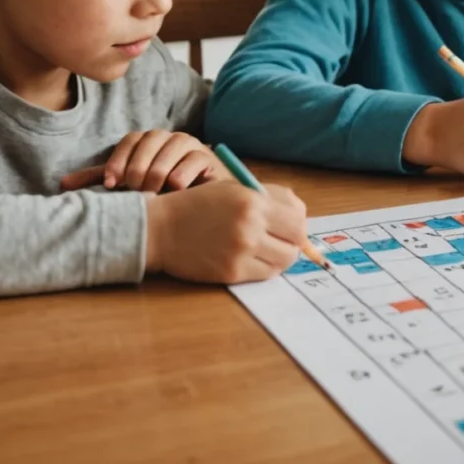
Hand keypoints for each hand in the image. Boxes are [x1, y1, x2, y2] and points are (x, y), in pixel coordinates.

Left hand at [60, 130, 218, 193]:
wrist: (202, 201)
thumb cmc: (161, 193)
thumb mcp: (130, 186)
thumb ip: (103, 180)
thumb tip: (63, 185)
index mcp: (149, 141)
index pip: (130, 140)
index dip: (118, 160)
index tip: (111, 184)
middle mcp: (170, 138)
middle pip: (150, 141)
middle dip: (138, 168)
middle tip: (135, 190)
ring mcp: (191, 146)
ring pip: (171, 149)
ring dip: (158, 172)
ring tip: (152, 193)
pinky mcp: (209, 158)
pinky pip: (193, 161)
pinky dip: (180, 177)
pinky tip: (174, 192)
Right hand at [144, 181, 306, 283]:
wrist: (161, 228)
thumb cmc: (199, 205)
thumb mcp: (234, 189)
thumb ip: (270, 199)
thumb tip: (301, 216)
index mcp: (253, 202)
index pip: (298, 220)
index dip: (298, 226)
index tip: (290, 227)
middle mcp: (250, 227)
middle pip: (295, 243)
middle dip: (292, 243)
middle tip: (280, 241)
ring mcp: (241, 252)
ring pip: (283, 261)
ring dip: (279, 257)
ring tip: (265, 250)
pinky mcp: (232, 272)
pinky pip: (265, 274)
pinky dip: (264, 268)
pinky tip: (252, 259)